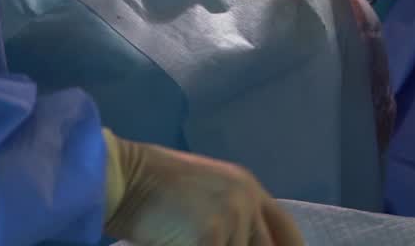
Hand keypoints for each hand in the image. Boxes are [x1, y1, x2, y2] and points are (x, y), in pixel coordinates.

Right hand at [104, 131, 303, 245]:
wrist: (127, 176)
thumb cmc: (158, 191)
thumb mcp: (207, 199)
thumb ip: (233, 222)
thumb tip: (247, 243)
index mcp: (248, 189)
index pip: (287, 232)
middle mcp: (247, 200)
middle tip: (211, 240)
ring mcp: (232, 217)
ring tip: (184, 237)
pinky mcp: (211, 236)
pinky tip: (175, 242)